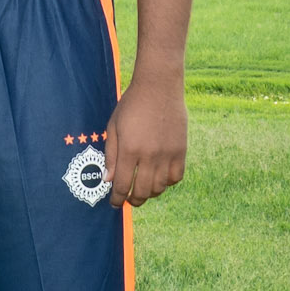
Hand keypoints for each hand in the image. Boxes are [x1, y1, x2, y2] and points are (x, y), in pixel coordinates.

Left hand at [102, 72, 186, 208]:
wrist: (159, 86)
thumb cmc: (132, 104)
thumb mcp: (114, 127)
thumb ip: (111, 155)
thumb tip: (109, 181)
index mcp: (129, 150)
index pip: (123, 185)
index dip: (118, 199)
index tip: (115, 204)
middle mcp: (149, 155)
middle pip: (142, 191)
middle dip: (134, 200)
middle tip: (130, 199)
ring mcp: (167, 154)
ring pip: (160, 187)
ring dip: (150, 193)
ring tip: (144, 189)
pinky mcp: (181, 150)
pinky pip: (176, 177)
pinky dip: (168, 182)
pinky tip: (160, 178)